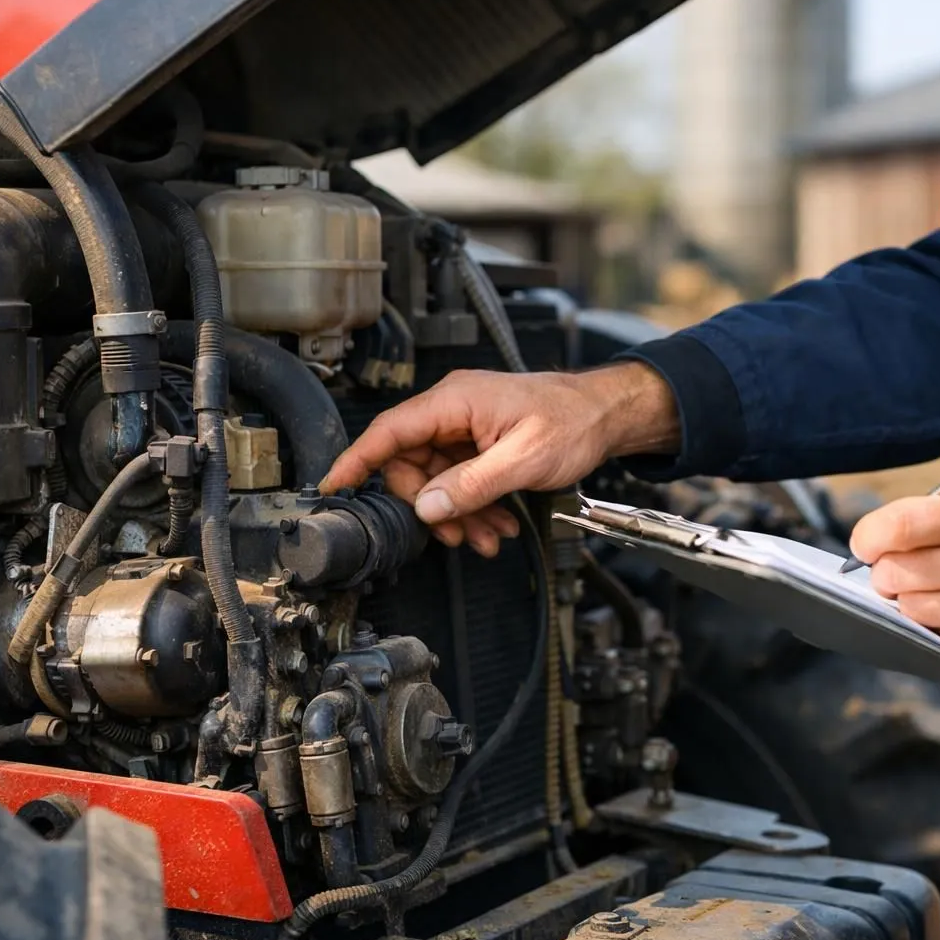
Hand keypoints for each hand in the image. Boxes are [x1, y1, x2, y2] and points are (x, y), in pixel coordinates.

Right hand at [320, 363, 678, 555]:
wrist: (606, 415)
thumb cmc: (573, 421)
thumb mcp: (524, 459)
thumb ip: (473, 484)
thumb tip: (429, 506)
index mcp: (455, 402)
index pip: (389, 431)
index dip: (357, 461)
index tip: (333, 487)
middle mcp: (453, 411)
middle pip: (411, 465)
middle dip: (433, 507)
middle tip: (461, 535)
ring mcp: (465, 428)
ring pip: (437, 480)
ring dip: (460, 514)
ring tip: (491, 538)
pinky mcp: (478, 445)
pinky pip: (460, 481)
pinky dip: (475, 507)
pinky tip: (499, 526)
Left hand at [849, 489, 939, 680]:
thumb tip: (881, 535)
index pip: (900, 525)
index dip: (869, 536)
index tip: (864, 543)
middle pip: (892, 573)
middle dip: (885, 571)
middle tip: (896, 568)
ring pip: (907, 608)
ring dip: (910, 600)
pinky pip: (934, 637)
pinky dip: (938, 626)